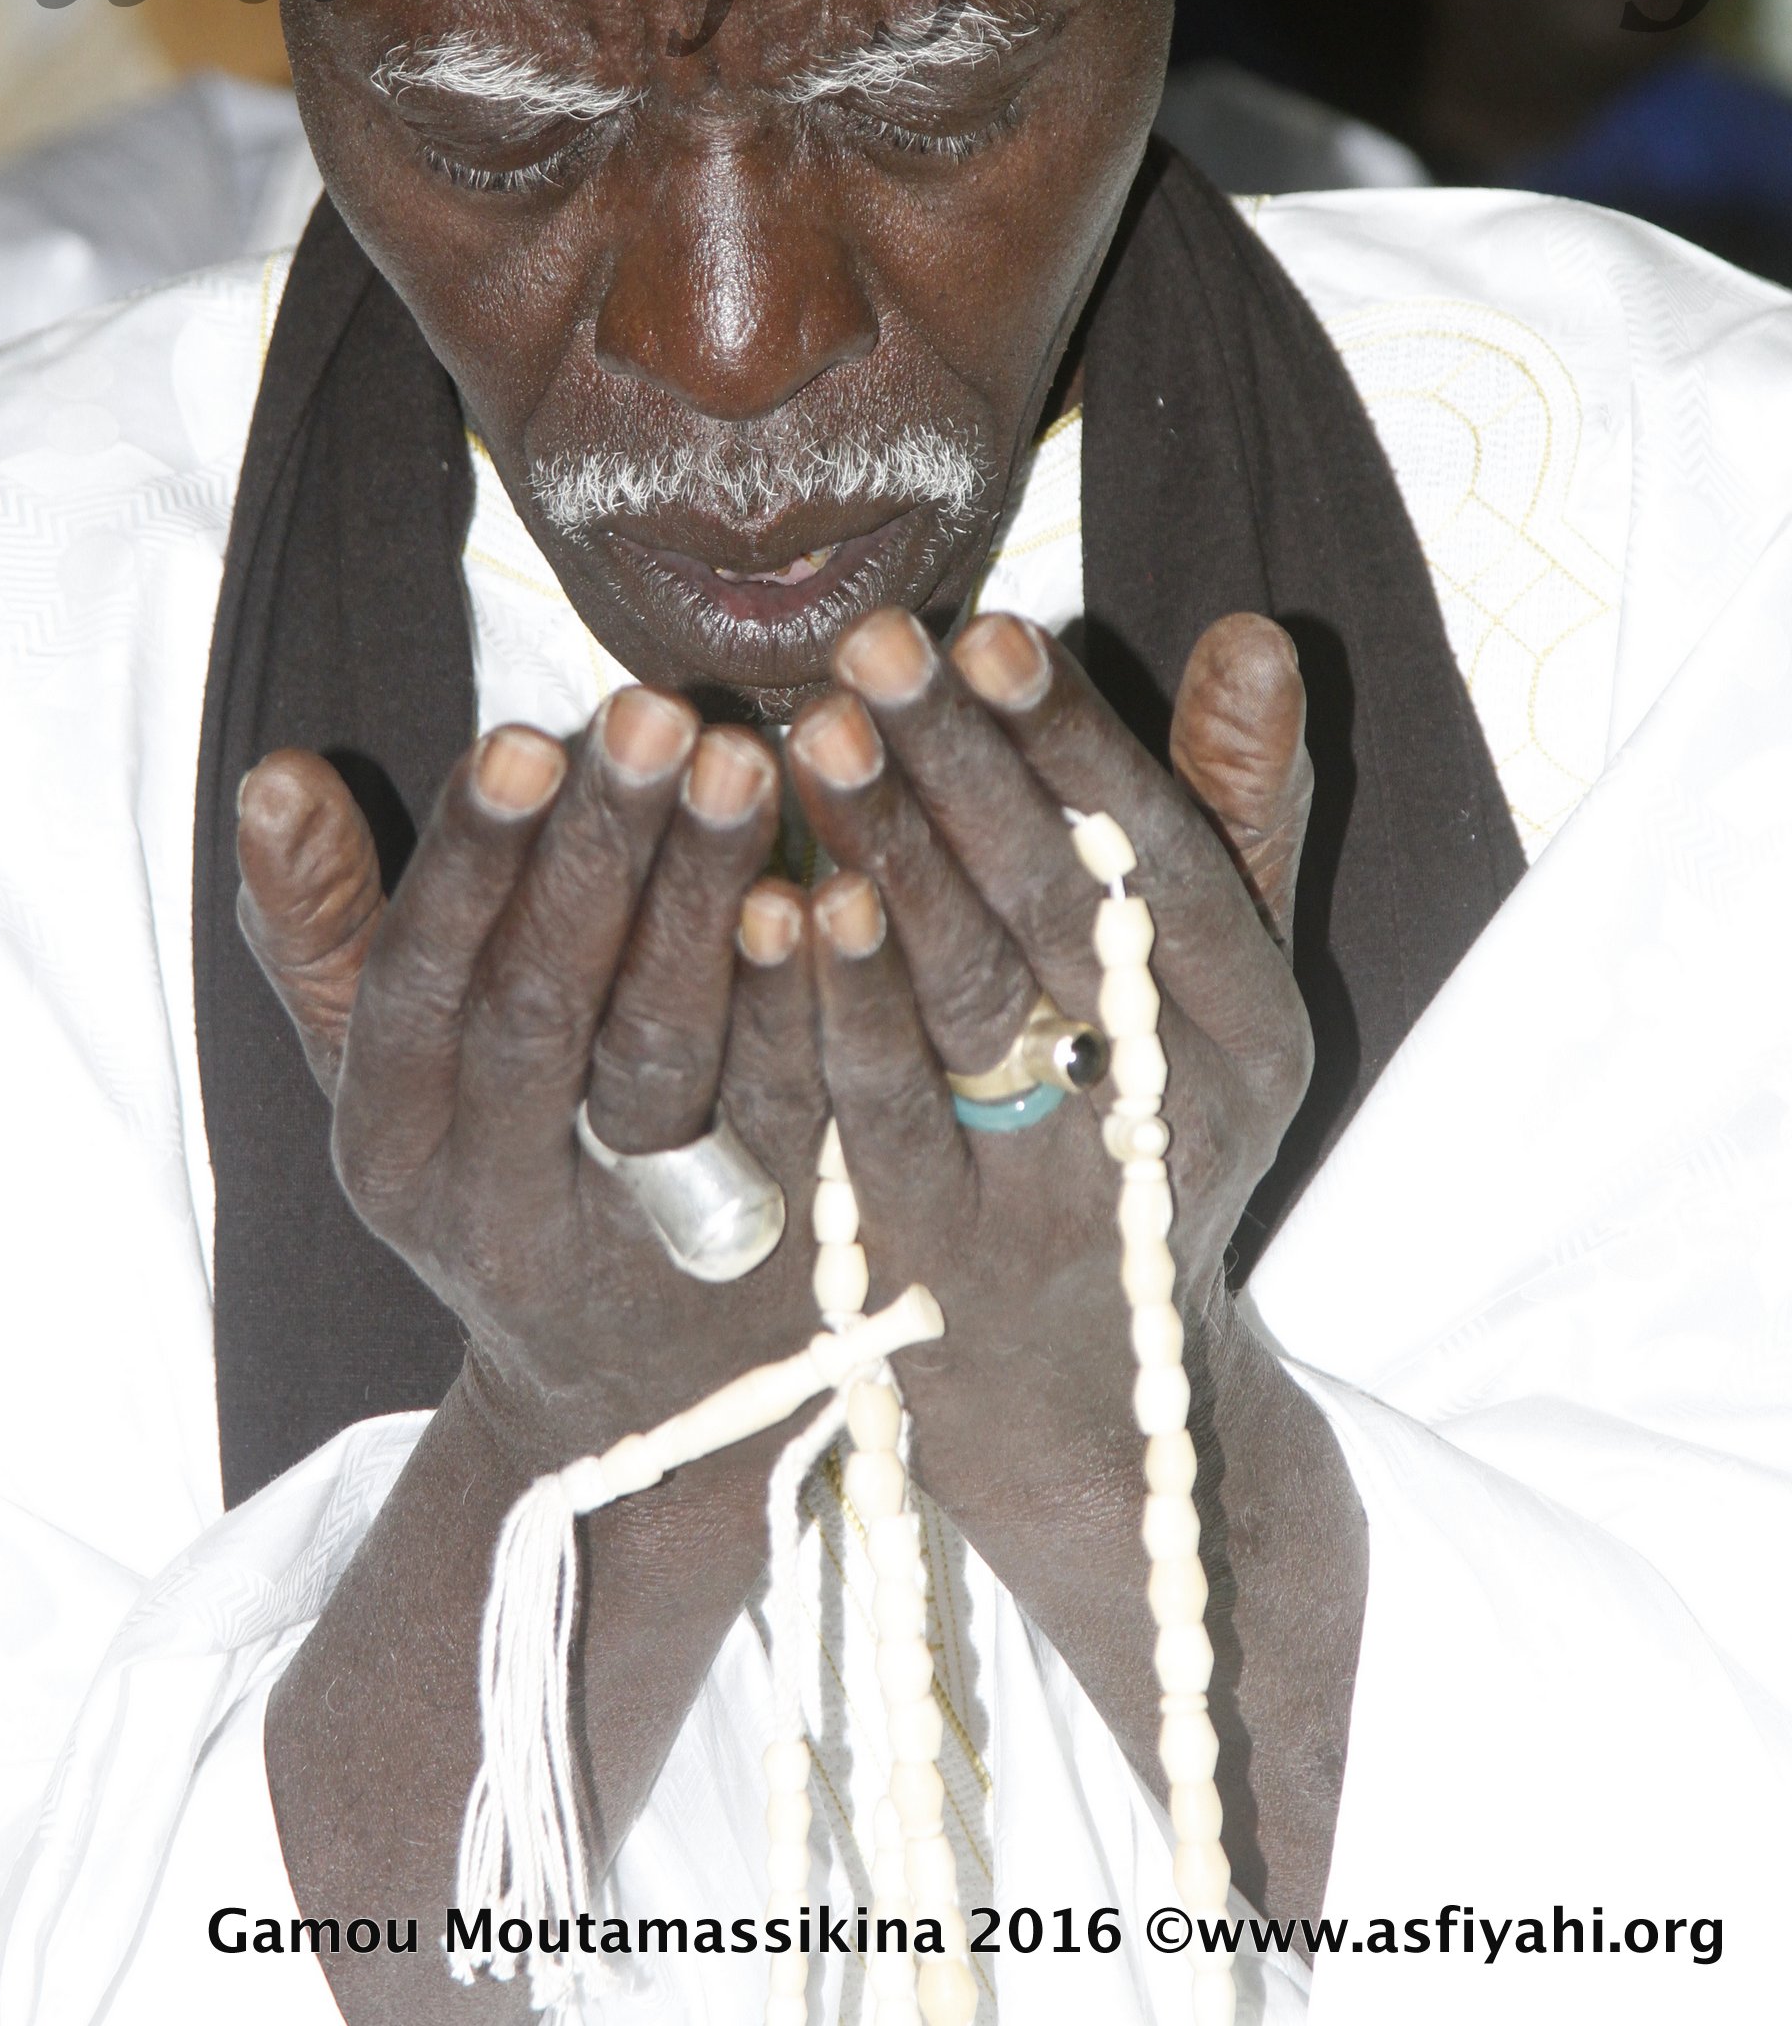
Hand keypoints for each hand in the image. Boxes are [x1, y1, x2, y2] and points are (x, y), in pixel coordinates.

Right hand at [234, 690, 826, 1467]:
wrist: (631, 1400)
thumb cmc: (492, 1160)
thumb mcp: (383, 1070)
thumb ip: (322, 927)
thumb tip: (275, 776)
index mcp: (393, 1145)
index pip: (414, 991)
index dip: (468, 863)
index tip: (524, 738)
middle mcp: (500, 1203)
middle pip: (543, 1016)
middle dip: (596, 854)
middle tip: (651, 714)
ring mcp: (638, 1234)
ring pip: (665, 1059)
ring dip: (702, 902)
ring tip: (740, 766)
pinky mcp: (769, 1240)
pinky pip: (782, 1109)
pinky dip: (798, 1000)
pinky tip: (822, 894)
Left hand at [783, 603, 1314, 1525]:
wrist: (1093, 1399)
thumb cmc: (1146, 1125)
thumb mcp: (1218, 983)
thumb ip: (1233, 811)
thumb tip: (1251, 634)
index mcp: (1243, 1026)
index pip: (1165, 861)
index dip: (1078, 741)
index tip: (992, 628)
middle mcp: (1165, 1112)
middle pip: (1057, 918)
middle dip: (961, 768)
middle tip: (869, 648)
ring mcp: (1046, 1196)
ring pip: (962, 1009)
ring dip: (887, 862)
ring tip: (811, 736)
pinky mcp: (930, 1258)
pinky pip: (871, 1114)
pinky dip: (825, 1006)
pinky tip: (775, 901)